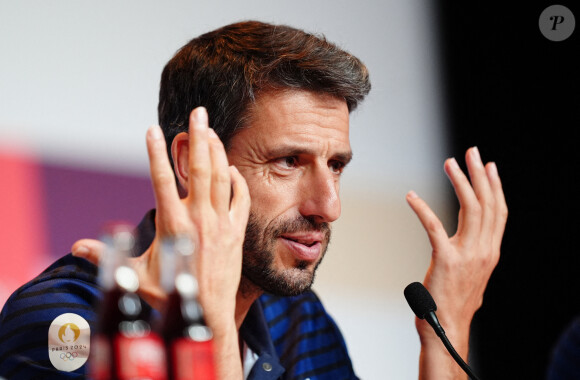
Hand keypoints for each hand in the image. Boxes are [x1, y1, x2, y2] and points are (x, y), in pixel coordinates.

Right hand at [73, 107, 250, 333]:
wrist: (207, 312)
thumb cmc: (171, 293)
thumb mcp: (136, 275)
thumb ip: (107, 258)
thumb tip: (78, 248)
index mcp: (173, 224)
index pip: (161, 180)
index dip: (155, 154)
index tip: (153, 130)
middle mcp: (199, 219)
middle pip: (199, 169)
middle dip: (199, 137)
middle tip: (199, 112)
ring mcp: (221, 223)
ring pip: (221, 178)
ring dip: (217, 151)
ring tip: (211, 130)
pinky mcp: (236, 231)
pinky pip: (241, 199)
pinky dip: (237, 181)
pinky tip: (231, 168)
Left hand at [406, 147, 506, 377]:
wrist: (447, 328)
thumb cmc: (454, 301)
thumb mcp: (473, 273)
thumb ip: (474, 251)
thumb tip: (469, 236)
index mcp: (491, 252)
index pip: (499, 212)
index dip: (495, 187)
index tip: (489, 167)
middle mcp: (485, 250)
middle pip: (487, 204)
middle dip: (480, 175)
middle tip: (472, 152)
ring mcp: (467, 255)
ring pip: (470, 209)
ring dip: (460, 182)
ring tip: (450, 163)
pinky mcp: (445, 260)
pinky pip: (434, 226)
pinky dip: (422, 208)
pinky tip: (410, 196)